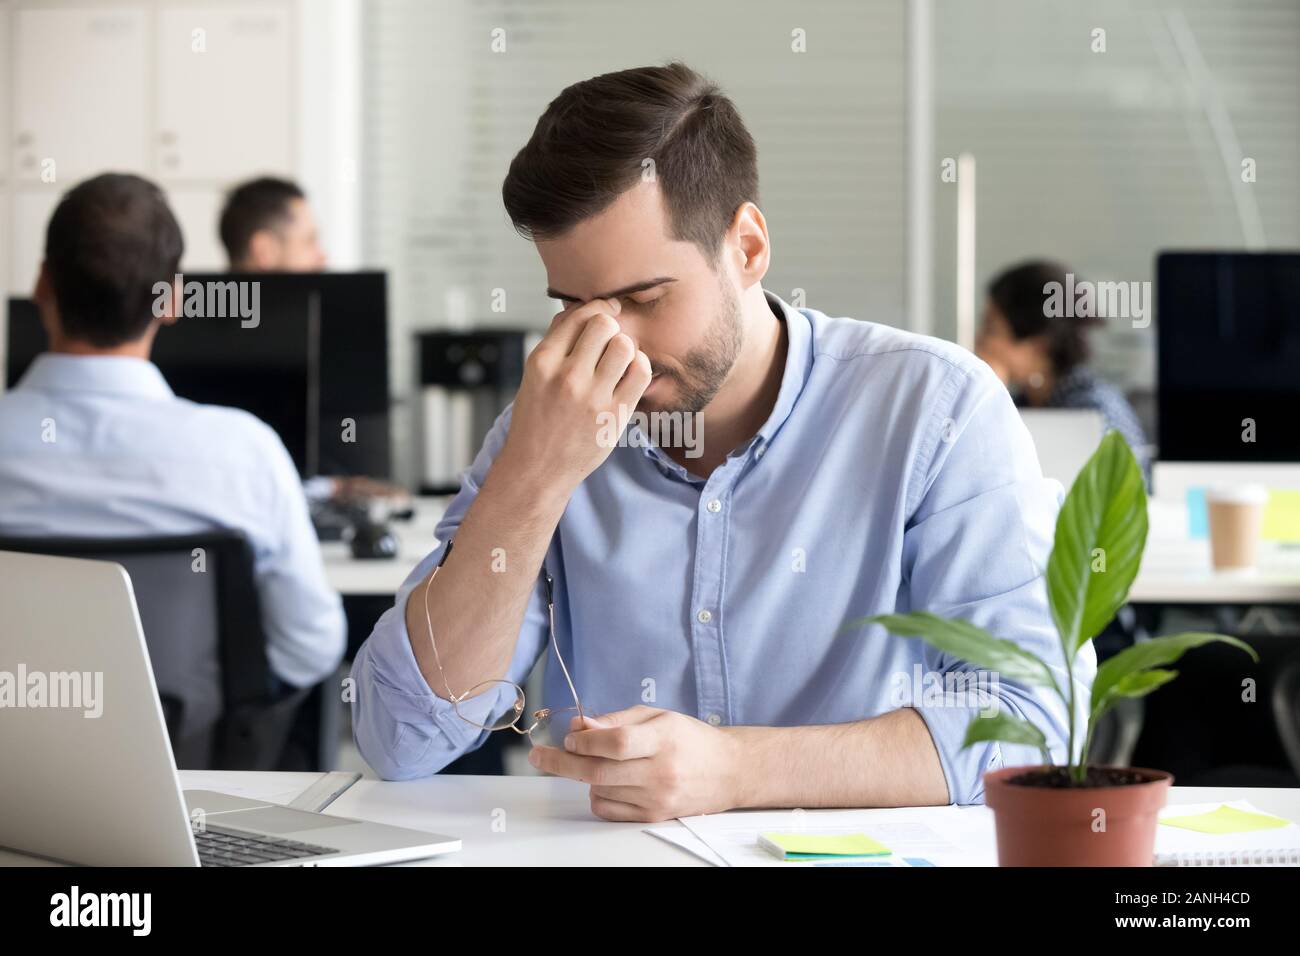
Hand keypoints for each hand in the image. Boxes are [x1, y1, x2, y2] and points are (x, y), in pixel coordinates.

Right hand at [498, 298, 651, 492]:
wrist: (537, 469)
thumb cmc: (536, 420)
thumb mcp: (533, 376)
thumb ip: (555, 342)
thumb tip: (580, 309)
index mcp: (542, 362)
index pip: (578, 315)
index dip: (598, 308)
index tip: (606, 314)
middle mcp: (565, 376)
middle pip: (604, 324)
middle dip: (612, 327)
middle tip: (610, 343)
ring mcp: (591, 397)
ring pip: (624, 345)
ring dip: (626, 349)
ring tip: (620, 362)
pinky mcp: (613, 415)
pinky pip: (640, 373)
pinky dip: (640, 368)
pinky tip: (629, 377)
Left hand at [528, 705, 744, 821]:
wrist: (727, 771)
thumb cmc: (690, 739)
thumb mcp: (657, 716)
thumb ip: (617, 720)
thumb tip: (579, 726)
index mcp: (664, 739)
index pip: (616, 743)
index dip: (585, 740)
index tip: (570, 736)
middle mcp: (661, 772)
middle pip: (599, 771)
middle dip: (562, 762)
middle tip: (539, 755)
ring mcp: (657, 798)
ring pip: (599, 790)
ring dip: (584, 775)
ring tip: (597, 762)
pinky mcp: (653, 816)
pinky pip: (607, 809)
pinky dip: (596, 795)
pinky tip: (608, 781)